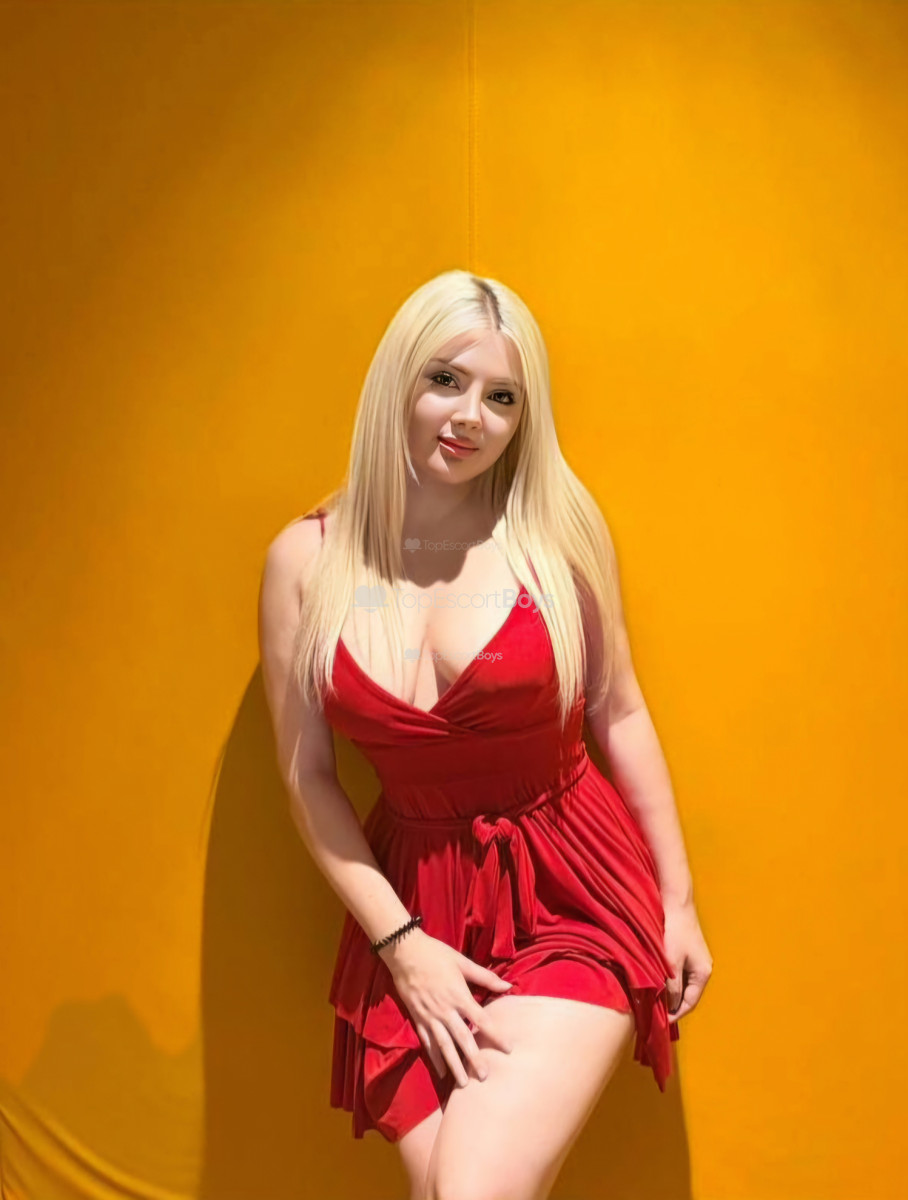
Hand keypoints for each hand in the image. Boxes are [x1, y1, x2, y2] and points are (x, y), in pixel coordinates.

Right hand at [379, 929, 514, 1086]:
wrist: (405, 952)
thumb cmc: (436, 954)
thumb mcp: (462, 962)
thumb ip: (485, 977)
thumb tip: (508, 986)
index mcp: (459, 996)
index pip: (482, 1020)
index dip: (496, 1035)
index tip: (508, 1049)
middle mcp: (445, 1010)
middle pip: (463, 1038)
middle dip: (474, 1059)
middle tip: (484, 1077)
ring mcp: (430, 1016)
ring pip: (444, 1046)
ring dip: (454, 1065)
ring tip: (462, 1083)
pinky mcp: (417, 1018)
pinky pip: (427, 1042)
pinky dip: (434, 1058)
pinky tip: (441, 1071)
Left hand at [662, 899, 712, 1022]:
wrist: (676, 903)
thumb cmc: (674, 932)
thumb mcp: (672, 963)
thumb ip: (672, 986)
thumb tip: (670, 1006)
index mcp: (703, 973)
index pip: (690, 1002)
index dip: (675, 1014)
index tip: (661, 1022)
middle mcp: (702, 968)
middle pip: (687, 994)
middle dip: (672, 1005)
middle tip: (654, 1013)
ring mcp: (695, 960)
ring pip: (681, 984)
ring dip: (669, 992)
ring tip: (653, 1000)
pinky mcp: (686, 952)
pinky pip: (678, 973)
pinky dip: (668, 980)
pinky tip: (656, 982)